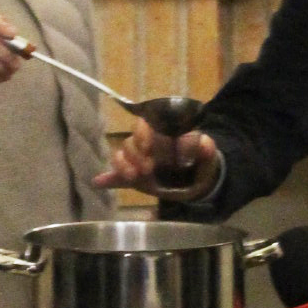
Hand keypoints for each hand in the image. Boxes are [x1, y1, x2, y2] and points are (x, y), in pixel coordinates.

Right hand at [96, 117, 221, 200]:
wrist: (198, 184)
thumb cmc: (201, 164)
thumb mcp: (208, 157)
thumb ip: (206, 148)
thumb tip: (204, 142)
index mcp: (164, 133)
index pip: (148, 123)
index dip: (144, 134)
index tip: (148, 148)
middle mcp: (149, 143)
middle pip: (132, 138)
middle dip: (136, 152)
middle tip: (147, 168)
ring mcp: (140, 160)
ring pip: (123, 153)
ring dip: (124, 164)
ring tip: (134, 177)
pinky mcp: (134, 177)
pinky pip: (117, 175)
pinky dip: (108, 178)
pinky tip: (99, 182)